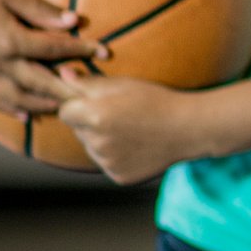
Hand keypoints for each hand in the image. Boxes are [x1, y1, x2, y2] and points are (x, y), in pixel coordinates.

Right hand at [0, 0, 104, 115]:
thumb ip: (42, 12)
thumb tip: (75, 21)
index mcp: (9, 40)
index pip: (54, 48)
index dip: (81, 49)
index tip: (104, 51)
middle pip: (38, 82)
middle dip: (66, 89)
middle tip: (89, 96)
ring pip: (14, 98)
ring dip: (40, 105)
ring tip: (61, 107)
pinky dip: (9, 109)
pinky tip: (25, 115)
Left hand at [53, 71, 202, 184]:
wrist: (189, 129)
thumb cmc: (157, 101)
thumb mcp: (124, 85)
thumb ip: (88, 83)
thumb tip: (61, 75)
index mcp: (94, 116)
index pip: (64, 112)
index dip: (79, 105)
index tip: (98, 103)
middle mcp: (96, 142)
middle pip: (77, 131)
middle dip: (90, 123)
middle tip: (120, 116)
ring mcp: (107, 162)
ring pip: (91, 148)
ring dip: (102, 141)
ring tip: (131, 131)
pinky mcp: (117, 176)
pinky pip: (106, 164)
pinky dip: (116, 156)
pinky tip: (136, 146)